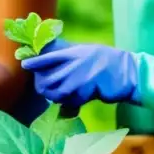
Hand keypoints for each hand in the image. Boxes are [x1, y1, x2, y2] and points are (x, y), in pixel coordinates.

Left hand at [21, 39, 140, 107]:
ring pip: (57, 92)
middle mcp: (74, 64)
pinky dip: (71, 102)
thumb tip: (46, 51)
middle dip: (43, 86)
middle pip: (47, 79)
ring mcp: (80, 78)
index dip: (34, 62)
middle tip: (46, 89)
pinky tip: (77, 99)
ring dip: (57, 96)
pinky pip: (71, 100)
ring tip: (62, 95)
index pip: (47, 57)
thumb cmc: (106, 60)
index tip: (25, 65)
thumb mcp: (85, 51)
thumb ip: (67, 52)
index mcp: (73, 52)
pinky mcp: (87, 91)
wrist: (128, 72)